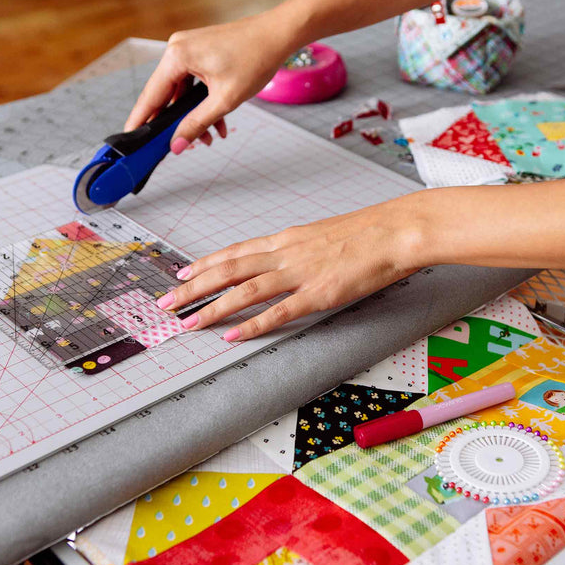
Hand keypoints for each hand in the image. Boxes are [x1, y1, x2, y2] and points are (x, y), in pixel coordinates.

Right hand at [124, 14, 293, 150]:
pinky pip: (193, 83)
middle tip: (178, 146)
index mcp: (177, 56)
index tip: (130, 137)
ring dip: (195, 116)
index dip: (140, 120)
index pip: (151, 95)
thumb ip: (197, 124)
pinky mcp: (200, 52)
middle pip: (166, 95)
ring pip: (182, 93)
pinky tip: (218, 123)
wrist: (277, 36)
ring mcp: (188, 49)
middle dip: (176, 124)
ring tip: (210, 138)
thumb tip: (178, 144)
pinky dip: (203, 103)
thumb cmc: (255, 58)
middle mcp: (177, 49)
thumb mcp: (224, 100)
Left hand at [155, 196, 424, 340]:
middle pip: (229, 270)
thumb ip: (301, 247)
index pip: (236, 252)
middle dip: (194, 286)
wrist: (397, 229)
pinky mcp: (319, 293)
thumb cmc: (368, 231)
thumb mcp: (325, 234)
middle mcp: (286, 253)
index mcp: (288, 238)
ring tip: (188, 321)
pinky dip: (251, 324)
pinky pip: (278, 312)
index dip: (206, 263)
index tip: (183, 271)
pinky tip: (231, 335)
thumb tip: (286, 258)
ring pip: (244, 290)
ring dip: (212, 307)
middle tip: (168, 301)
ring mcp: (300, 273)